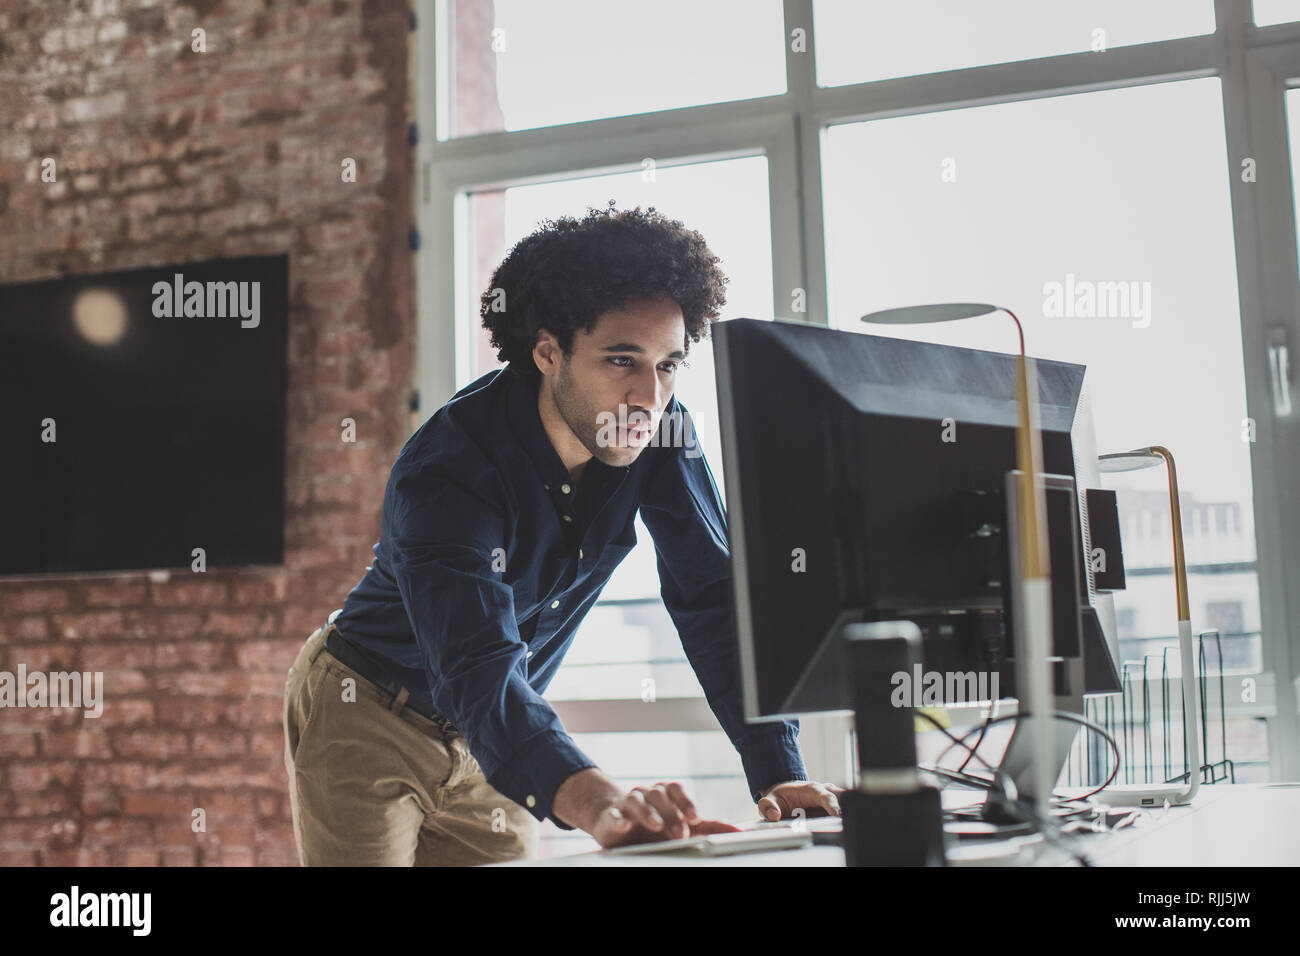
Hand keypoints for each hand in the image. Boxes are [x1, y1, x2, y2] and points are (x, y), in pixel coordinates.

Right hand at [592, 781, 741, 848]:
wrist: (614, 820)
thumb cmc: (653, 823)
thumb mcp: (681, 824)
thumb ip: (709, 827)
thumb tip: (738, 831)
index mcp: (664, 794)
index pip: (676, 789)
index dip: (686, 802)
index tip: (695, 817)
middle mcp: (646, 794)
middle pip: (659, 796)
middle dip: (671, 814)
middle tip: (680, 832)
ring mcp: (627, 803)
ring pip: (637, 801)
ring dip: (647, 812)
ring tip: (656, 825)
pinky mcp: (611, 817)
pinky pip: (613, 814)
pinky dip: (618, 818)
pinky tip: (623, 823)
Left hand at [756, 780, 846, 821]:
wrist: (786, 794)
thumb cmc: (781, 797)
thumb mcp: (770, 799)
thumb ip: (768, 806)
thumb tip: (774, 815)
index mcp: (812, 790)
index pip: (826, 796)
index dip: (832, 805)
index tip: (837, 815)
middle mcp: (826, 793)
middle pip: (843, 799)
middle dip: (847, 809)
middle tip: (844, 823)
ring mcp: (833, 802)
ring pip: (846, 805)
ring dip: (846, 815)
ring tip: (843, 828)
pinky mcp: (835, 810)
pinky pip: (844, 814)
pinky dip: (845, 820)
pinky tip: (842, 829)